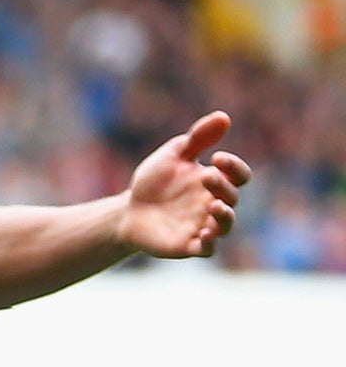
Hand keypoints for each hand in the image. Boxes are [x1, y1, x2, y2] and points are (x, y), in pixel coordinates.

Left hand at [118, 111, 251, 258]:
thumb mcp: (173, 155)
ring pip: (225, 225)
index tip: (217, 157)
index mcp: (214, 182)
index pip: (238, 175)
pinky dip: (209, 244)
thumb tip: (223, 117)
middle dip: (223, 187)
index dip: (234, 167)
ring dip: (225, 217)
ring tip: (215, 206)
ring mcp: (203, 226)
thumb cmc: (154, 182)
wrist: (128, 210)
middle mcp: (214, 205)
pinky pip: (207, 249)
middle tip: (207, 177)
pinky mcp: (189, 245)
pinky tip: (203, 235)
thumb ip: (198, 138)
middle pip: (232, 198)